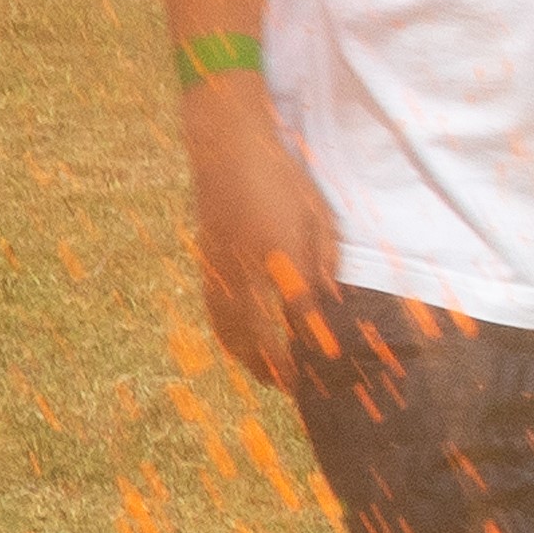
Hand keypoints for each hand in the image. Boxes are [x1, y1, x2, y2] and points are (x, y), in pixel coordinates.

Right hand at [185, 100, 339, 389]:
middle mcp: (244, 271)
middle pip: (254, 338)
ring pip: (227, 331)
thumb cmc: (281, 178)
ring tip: (266, 373)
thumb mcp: (317, 216)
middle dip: (273, 369)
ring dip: (247, 358)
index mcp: (278, 257)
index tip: (323, 373)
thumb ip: (323, 261)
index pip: (297, 321)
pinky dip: (227, 336)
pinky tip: (239, 341)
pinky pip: (213, 313)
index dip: (310, 351)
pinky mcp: (206, 264)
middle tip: (294, 385)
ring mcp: (219, 269)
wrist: (226, 147)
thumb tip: (326, 301)